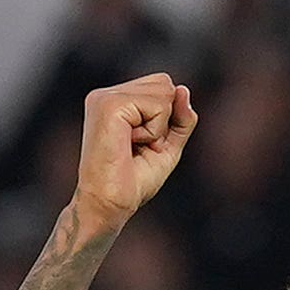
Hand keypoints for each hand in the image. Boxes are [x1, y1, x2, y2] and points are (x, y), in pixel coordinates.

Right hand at [69, 75, 198, 231]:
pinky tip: (130, 144)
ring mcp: (106, 97)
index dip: (166, 117)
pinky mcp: (110, 104)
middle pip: (164, 83)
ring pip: (163, 91)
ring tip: (133, 146)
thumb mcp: (167, 146)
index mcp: (114, 100)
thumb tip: (183, 89)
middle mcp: (106, 94)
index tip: (142, 144)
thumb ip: (181, 118)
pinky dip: (154, 131)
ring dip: (159, 127)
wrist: (108, 206)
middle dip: (164, 118)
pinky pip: (158, 106)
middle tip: (139, 146)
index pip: (161, 85)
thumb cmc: (132, 182)